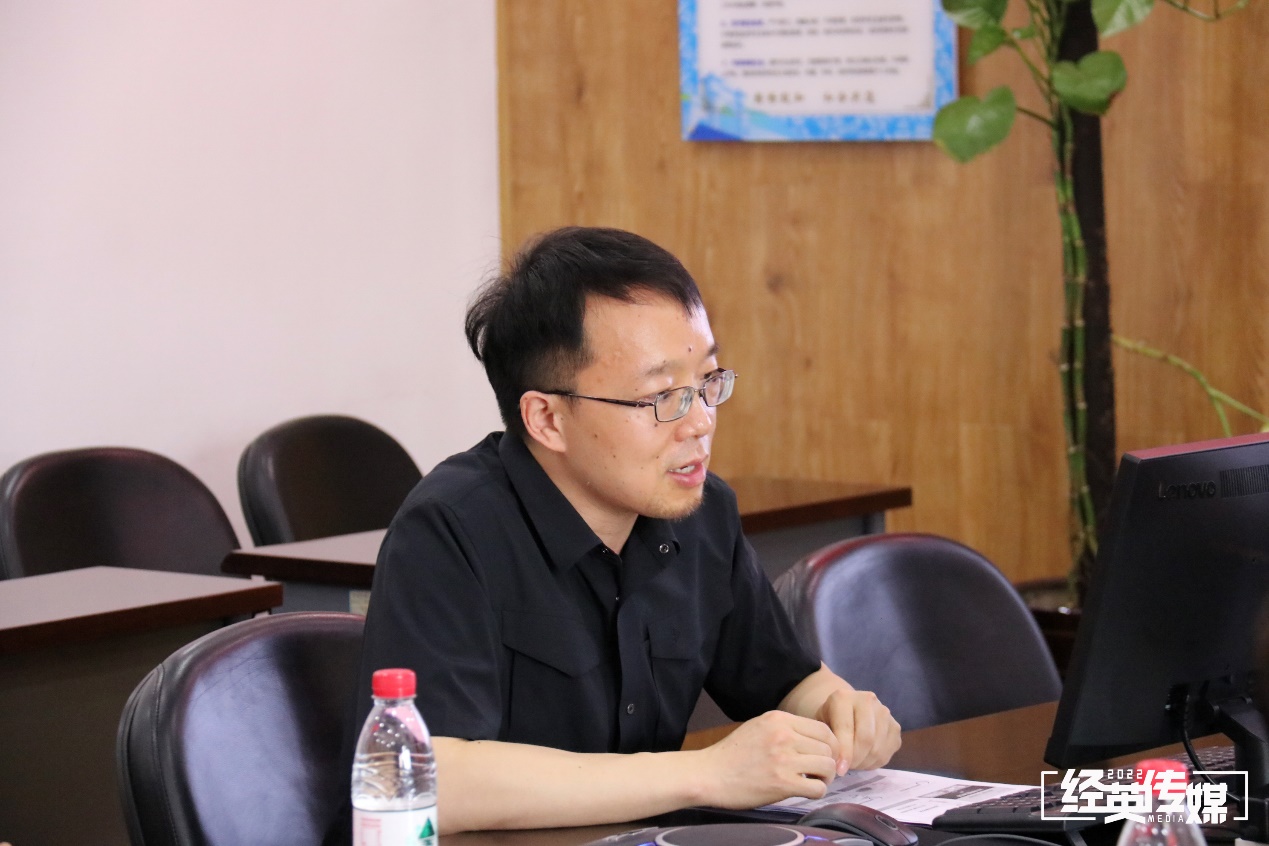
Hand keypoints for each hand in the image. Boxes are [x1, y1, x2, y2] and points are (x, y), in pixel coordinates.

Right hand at [695, 710, 839, 808]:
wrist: (709, 775)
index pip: (822, 728)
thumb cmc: (731, 754)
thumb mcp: (757, 727)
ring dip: (825, 777)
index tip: (824, 755)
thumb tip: (810, 738)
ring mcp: (784, 760)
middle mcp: (784, 736)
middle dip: (829, 761)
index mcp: (778, 719)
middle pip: (828, 747)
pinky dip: (817, 792)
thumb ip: (783, 728)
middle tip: (820, 771)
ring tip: (813, 781)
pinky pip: (818, 788)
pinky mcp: (783, 784)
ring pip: (827, 766)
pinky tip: (805, 791)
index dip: (829, 744)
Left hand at [815, 688, 900, 773]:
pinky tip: (864, 760)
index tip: (839, 770)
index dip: (844, 753)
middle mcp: (867, 700)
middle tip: (846, 768)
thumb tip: (839, 766)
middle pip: (866, 739)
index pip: (846, 729)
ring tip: (853, 764)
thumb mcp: (821, 727)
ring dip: (865, 763)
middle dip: (855, 760)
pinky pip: (888, 752)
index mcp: (843, 697)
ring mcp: (884, 712)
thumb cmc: (829, 720)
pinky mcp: (895, 726)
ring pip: (878, 748)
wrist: (845, 709)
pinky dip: (875, 762)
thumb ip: (828, 742)